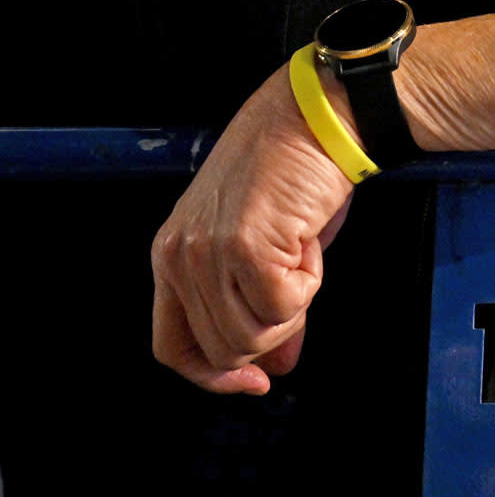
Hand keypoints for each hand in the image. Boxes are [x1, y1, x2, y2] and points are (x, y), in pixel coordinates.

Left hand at [151, 67, 355, 395]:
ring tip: (301, 251)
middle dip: (274, 328)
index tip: (257, 380)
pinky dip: (310, 283)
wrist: (320, 116)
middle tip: (298, 276)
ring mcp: (208, 254)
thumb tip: (276, 366)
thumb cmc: (296, 167)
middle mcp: (179, 258)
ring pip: (252, 336)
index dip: (215, 377)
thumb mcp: (268, 243)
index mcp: (172, 254)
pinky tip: (308, 241)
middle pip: (223, 348)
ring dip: (293, 303)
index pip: (174, 347)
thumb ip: (260, 306)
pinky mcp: (246, 248)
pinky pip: (284, 307)